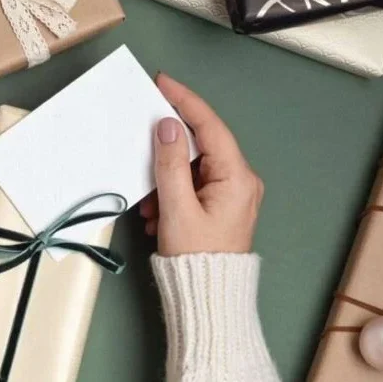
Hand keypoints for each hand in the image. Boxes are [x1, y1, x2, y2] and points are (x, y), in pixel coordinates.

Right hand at [140, 74, 263, 256]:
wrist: (208, 299)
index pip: (210, 126)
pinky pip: (193, 186)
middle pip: (201, 146)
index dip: (185, 101)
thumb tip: (167, 126)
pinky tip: (156, 214)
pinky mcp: (221, 207)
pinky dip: (171, 194)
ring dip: (165, 180)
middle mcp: (241, 181)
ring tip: (149, 205)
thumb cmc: (196, 257)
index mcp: (237, 177)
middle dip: (167, 151)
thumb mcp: (177, 208)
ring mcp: (233, 194)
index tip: (162, 82)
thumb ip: (170, 163)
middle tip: (141, 144)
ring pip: (193, 168)